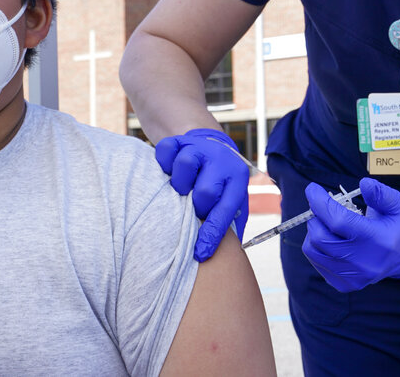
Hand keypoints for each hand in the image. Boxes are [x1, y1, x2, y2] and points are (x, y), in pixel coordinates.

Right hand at [155, 128, 249, 261]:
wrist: (212, 145)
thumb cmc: (221, 183)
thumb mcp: (233, 200)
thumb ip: (232, 225)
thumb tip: (228, 258)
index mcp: (237, 178)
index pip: (225, 210)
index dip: (212, 235)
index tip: (200, 254)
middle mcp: (220, 160)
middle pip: (205, 190)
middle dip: (196, 207)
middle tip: (192, 210)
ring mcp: (198, 147)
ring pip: (185, 165)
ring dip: (179, 184)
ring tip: (180, 190)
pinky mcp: (178, 140)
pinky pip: (164, 150)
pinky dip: (162, 162)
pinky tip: (167, 171)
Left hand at [302, 177, 399, 292]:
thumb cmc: (397, 226)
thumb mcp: (397, 205)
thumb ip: (381, 194)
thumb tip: (364, 184)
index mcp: (377, 241)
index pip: (338, 221)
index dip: (320, 203)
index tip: (312, 188)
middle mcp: (363, 263)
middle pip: (321, 237)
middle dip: (315, 216)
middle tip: (322, 207)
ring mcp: (353, 276)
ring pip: (313, 250)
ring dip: (313, 231)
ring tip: (325, 222)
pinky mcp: (344, 284)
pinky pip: (317, 262)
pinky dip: (316, 246)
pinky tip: (330, 238)